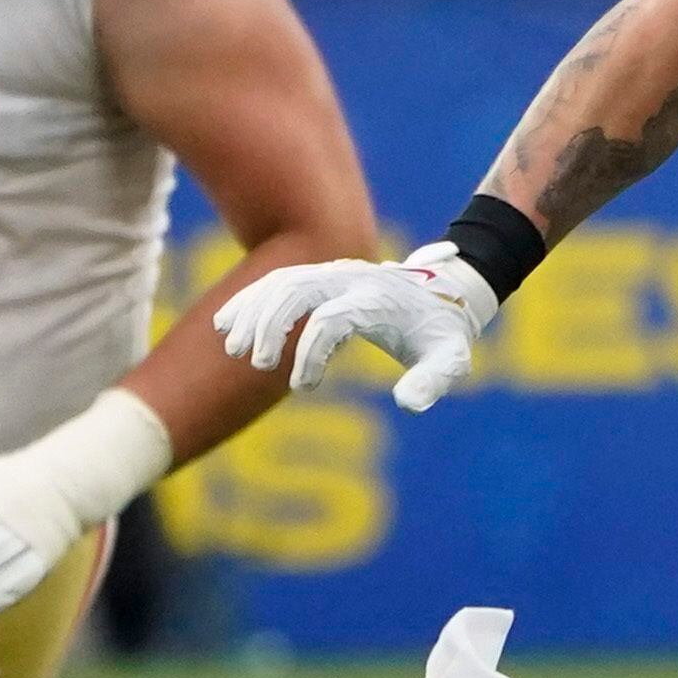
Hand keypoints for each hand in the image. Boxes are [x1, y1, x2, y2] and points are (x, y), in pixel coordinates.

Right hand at [214, 242, 496, 410]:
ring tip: (234, 348)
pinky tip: (227, 323)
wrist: (446, 290)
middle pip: (296, 288)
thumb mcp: (451, 358)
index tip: (302, 388)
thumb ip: (434, 380)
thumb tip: (408, 403)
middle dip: (270, 324)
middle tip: (259, 364)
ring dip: (252, 311)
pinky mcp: (322, 277)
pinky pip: (278, 280)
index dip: (310, 354)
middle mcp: (351, 279)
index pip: (329, 319)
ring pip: (281, 281)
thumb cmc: (443, 331)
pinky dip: (251, 299)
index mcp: (377, 299)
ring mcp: (334, 274)